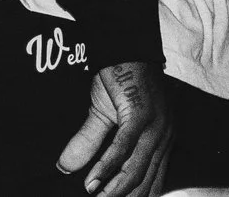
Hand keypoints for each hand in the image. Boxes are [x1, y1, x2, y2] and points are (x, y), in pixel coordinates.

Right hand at [56, 60, 173, 196]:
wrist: (124, 45)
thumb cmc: (119, 78)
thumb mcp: (103, 116)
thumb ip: (89, 144)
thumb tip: (64, 167)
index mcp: (162, 139)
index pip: (154, 180)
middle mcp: (164, 136)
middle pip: (146, 181)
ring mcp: (154, 127)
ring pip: (136, 170)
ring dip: (115, 191)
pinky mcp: (139, 115)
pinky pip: (123, 148)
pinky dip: (107, 168)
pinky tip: (93, 183)